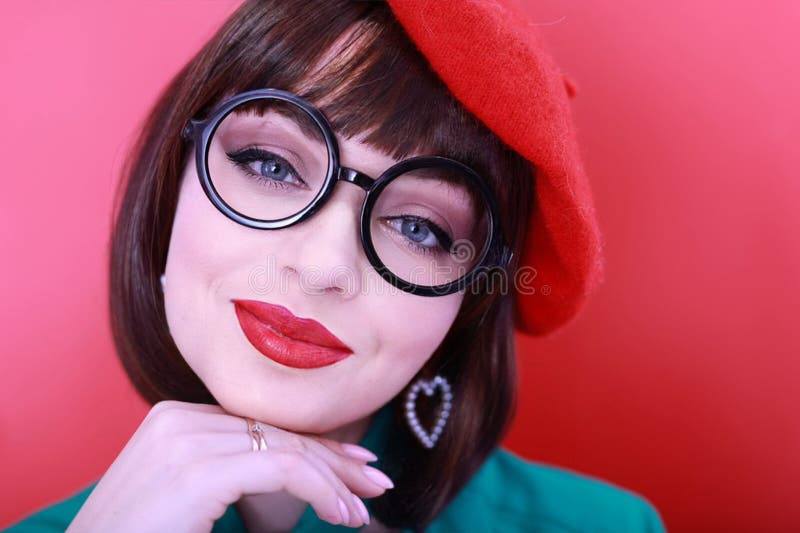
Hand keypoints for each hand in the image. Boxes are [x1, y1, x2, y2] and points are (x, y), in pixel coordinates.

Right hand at [66, 400, 393, 531]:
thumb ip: (231, 475)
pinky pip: (283, 469)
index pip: (263, 427)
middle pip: (279, 433)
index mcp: (175, 419)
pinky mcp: (196, 468)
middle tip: (376, 481)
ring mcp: (185, 439)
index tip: (355, 466)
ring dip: (335, 480)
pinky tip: (343, 513)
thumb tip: (296, 474)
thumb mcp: (190, 499)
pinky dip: (322, 490)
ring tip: (364, 509)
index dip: (314, 446)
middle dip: (335, 460)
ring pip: (287, 449)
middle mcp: (179, 418)